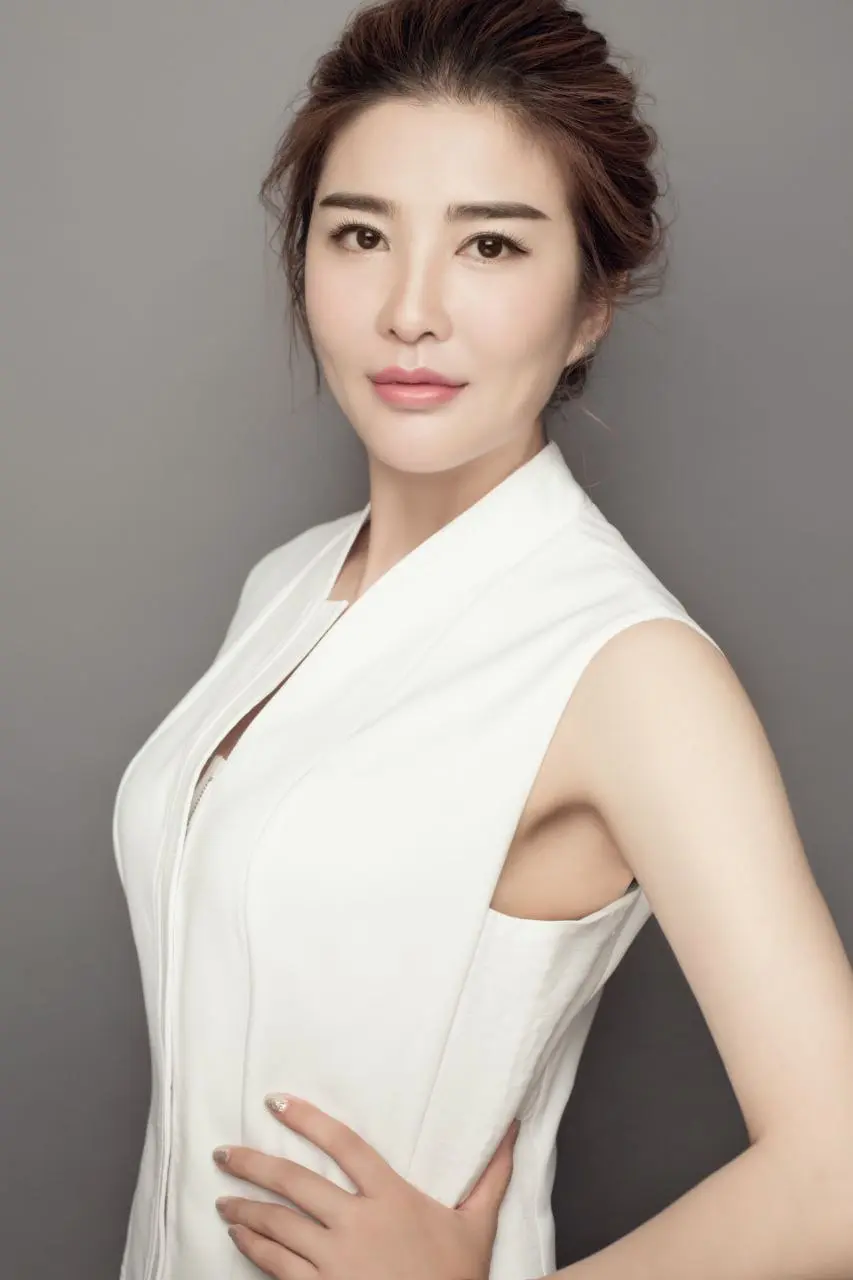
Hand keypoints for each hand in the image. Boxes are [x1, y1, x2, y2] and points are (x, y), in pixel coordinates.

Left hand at [211, 1092, 519, 1278]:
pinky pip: (277, 1268)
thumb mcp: (478, 1224)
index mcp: (392, 1198)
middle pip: (296, 1182)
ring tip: (224, 1198)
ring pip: (279, 1226)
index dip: (308, 1119)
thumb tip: (512, 1126)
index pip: (344, 1144)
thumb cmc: (458, 1279)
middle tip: (224, 1152)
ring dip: (246, 1209)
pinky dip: (253, 1251)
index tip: (276, 1102)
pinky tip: (238, 1240)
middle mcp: (357, 1224)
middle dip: (254, 1164)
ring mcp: (335, 1262)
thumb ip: (491, 1174)